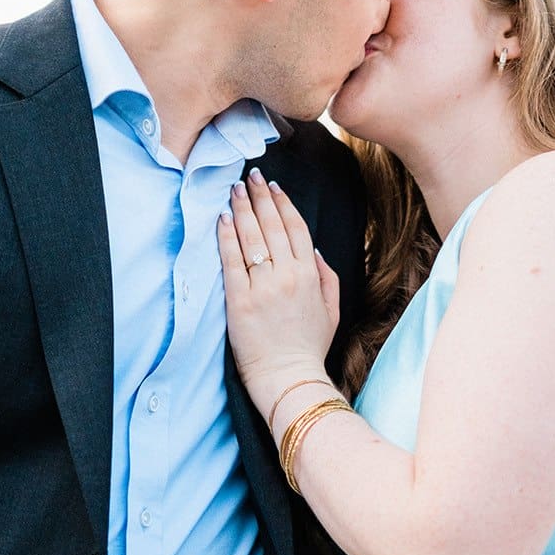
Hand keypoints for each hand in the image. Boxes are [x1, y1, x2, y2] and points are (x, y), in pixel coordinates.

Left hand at [216, 167, 341, 417]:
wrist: (289, 377)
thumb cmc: (309, 347)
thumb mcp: (332, 310)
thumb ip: (327, 276)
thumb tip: (315, 249)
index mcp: (310, 274)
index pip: (296, 228)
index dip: (283, 203)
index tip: (273, 186)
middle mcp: (287, 275)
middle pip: (272, 225)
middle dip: (260, 196)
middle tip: (250, 176)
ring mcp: (262, 287)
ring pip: (251, 237)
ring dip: (242, 208)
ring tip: (234, 188)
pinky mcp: (239, 301)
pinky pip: (231, 261)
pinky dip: (226, 236)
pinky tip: (222, 217)